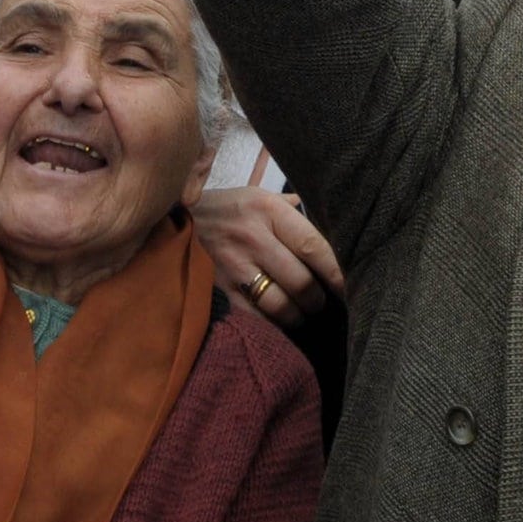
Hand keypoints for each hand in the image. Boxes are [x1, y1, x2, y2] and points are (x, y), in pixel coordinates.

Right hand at [190, 185, 343, 329]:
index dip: (336, 271)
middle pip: (301, 282)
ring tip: (302, 313)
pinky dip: (273, 325)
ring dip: (298, 315)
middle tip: (320, 302)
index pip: (313, 246)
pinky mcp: (220, 291)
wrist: (174, 222)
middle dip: (317, 299)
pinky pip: (256, 318)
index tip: (348, 286)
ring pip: (281, 305)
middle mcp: (253, 238)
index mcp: (268, 211)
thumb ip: (290, 208)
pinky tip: (277, 321)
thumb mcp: (256, 197)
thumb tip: (326, 217)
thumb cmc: (225, 209)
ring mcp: (234, 267)